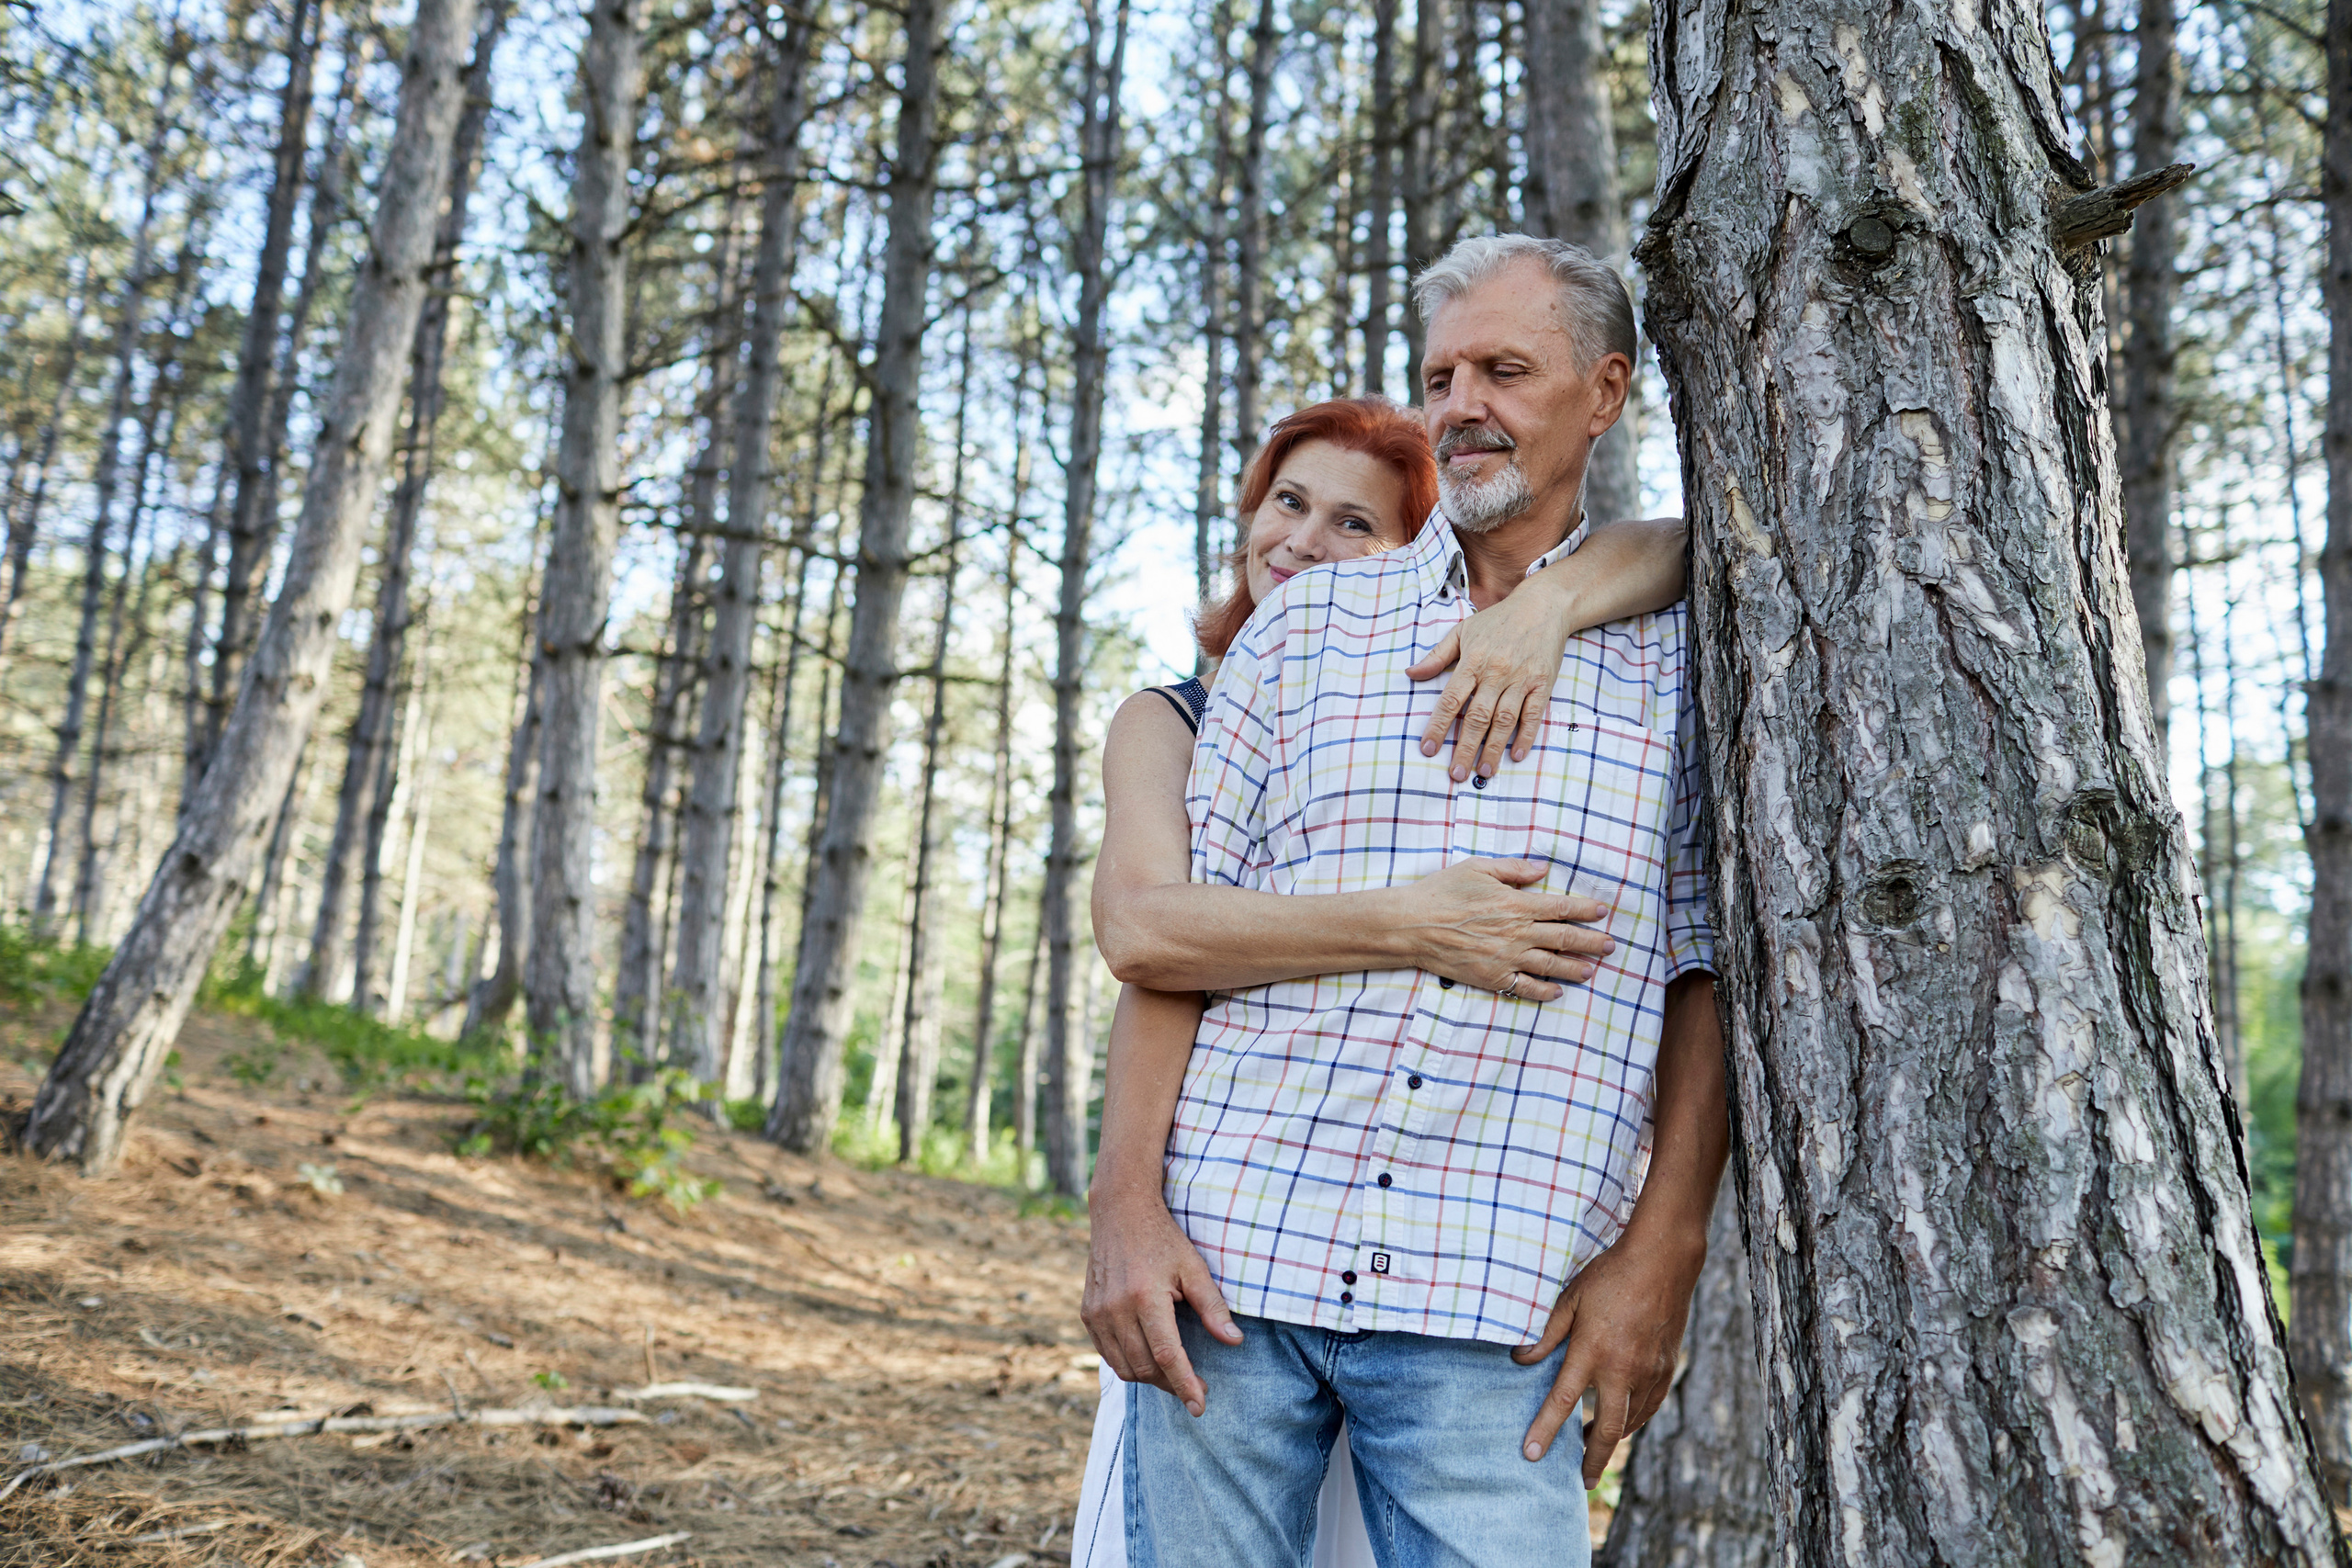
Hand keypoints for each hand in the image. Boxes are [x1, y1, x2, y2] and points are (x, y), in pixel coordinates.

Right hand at [1081, 1188, 1241, 1416]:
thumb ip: (1212, 1306)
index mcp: (1145, 1297)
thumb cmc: (1162, 1238)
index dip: (1185, 1385)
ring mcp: (1098, 1313)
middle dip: (1172, 1385)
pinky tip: (1148, 1358)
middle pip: (1145, 1367)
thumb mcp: (1194, 1267)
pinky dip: (1128, 1364)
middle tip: (1196, 1386)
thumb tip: (1234, 1341)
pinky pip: (1108, 1354)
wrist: (1119, 1212)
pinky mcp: (1088, 1314)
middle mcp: (1116, 1309)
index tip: (1200, 1407)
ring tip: (1174, 1373)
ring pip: (1124, 1367)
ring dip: (1150, 1378)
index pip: (1168, 1356)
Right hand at [1396, 858, 1616, 1000]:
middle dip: (1591, 941)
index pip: (1561, 907)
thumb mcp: (1477, 868)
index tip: (1602, 911)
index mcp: (1515, 903)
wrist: (1411, 926)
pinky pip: (1526, 988)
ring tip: (1592, 970)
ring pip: (1551, 966)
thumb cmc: (1441, 892)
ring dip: (1576, 968)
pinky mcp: (1493, 978)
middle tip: (1610, 945)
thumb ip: (1513, 869)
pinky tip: (1558, 991)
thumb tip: (1543, 869)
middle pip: (1564, 938)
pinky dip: (1545, 991)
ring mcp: (1506, 958)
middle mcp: (1517, 933)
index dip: (1585, 909)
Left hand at [1407, 572, 1578, 782]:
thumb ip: (1437, 656)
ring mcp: (1521, 679)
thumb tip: (1410, 673)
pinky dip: (1526, 736)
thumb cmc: (1498, 620)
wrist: (1543, 606)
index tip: (1428, 749)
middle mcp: (1496, 672)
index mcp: (1473, 661)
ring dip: (1494, 748)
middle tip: (1456, 774)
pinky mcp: (1542, 683)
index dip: (1438, 726)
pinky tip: (1516, 755)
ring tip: (1484, 771)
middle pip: (1477, 717)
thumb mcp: (1462, 631)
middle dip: (1465, 747)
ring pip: (1505, 720)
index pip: (1451, 699)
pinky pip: (1533, 715)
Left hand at [1513, 1230, 1705, 1486]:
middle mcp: (1622, 1369)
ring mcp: (1648, 1372)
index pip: (1563, 1401)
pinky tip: (1624, 1421)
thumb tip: (1520, 1359)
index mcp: (1592, 1351)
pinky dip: (1635, 1420)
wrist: (1663, 1262)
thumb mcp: (1570, 1298)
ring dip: (1611, 1438)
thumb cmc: (1610, 1276)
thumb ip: (1546, 1334)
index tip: (1530, 1455)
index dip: (1544, 1430)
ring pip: (1630, 1421)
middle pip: (1605, 1430)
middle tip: (1582, 1481)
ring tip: (1594, 1446)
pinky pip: (1650, 1406)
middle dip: (1592, 1460)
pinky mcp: (1667, 1368)